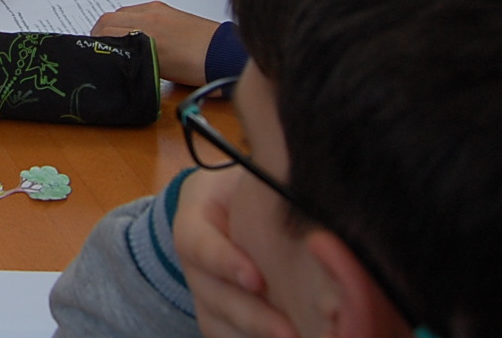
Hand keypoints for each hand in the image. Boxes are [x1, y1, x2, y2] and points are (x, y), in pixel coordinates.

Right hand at [91, 0, 217, 85]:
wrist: (223, 54)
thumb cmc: (197, 69)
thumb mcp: (159, 71)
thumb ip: (134, 59)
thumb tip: (117, 57)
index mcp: (145, 35)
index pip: (105, 31)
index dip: (95, 42)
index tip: (95, 51)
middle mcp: (148, 18)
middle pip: (108, 18)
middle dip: (100, 32)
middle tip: (100, 46)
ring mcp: (157, 10)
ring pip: (121, 12)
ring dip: (114, 23)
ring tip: (117, 39)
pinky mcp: (165, 8)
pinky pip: (137, 9)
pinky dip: (129, 18)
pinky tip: (135, 30)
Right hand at [175, 169, 299, 337]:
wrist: (229, 205)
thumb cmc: (248, 188)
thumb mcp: (253, 179)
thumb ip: (270, 191)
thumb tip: (308, 198)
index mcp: (193, 222)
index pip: (198, 243)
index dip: (224, 263)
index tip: (257, 279)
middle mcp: (194, 265)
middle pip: (212, 295)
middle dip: (252, 316)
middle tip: (289, 331)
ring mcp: (204, 295)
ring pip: (217, 324)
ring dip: (254, 335)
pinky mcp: (219, 318)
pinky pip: (228, 337)